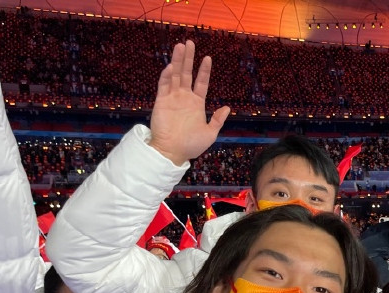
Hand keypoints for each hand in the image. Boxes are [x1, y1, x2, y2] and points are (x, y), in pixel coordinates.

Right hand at [148, 40, 229, 165]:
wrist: (172, 153)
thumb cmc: (191, 145)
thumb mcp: (210, 133)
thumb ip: (217, 120)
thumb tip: (227, 107)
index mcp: (197, 104)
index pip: (201, 82)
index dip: (204, 70)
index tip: (207, 58)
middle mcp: (184, 98)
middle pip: (187, 74)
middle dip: (189, 58)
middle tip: (190, 42)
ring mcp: (172, 98)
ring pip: (175, 75)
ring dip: (178, 61)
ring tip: (181, 46)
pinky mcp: (161, 101)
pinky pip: (164, 85)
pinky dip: (167, 75)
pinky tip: (172, 66)